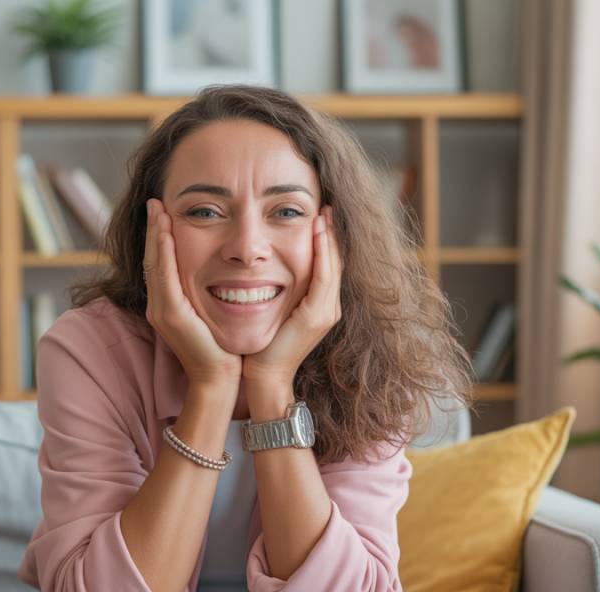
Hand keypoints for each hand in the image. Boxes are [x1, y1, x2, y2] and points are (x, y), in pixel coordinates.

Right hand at [143, 198, 242, 387]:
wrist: (219, 380)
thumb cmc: (221, 350)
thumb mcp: (211, 315)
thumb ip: (206, 295)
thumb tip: (219, 273)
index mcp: (167, 306)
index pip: (159, 264)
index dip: (158, 237)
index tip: (162, 212)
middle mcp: (158, 306)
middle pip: (151, 259)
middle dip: (153, 229)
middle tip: (156, 201)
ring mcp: (161, 311)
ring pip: (154, 263)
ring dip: (156, 234)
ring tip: (158, 209)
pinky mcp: (171, 315)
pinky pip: (164, 276)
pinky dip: (164, 251)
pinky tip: (166, 232)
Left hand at [242, 205, 342, 387]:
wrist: (264, 375)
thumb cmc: (263, 346)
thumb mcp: (276, 311)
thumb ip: (281, 292)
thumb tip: (268, 269)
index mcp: (320, 307)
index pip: (328, 267)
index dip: (326, 242)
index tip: (321, 217)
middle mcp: (329, 308)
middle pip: (335, 263)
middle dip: (331, 234)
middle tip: (327, 207)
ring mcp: (326, 313)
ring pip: (333, 267)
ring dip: (329, 238)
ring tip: (325, 214)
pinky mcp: (316, 316)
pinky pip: (323, 277)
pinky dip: (322, 254)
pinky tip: (318, 233)